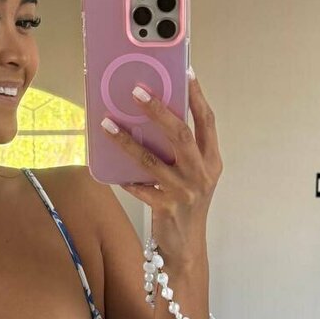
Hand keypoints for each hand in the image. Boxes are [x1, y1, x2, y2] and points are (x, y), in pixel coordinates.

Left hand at [101, 69, 222, 255]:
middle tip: (136, 91)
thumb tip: (153, 118)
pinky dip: (124, 178)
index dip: (196, 95)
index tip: (186, 71)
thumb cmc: (186, 206)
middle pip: (180, 134)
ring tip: (108, 125)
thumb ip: (181, 151)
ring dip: (127, 141)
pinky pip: (140, 188)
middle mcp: (201, 173)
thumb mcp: (192, 176)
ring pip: (152, 160)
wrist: (187, 247)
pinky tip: (110, 170)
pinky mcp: (166, 207)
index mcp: (211, 160)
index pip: (206, 121)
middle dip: (158, 110)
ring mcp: (184, 191)